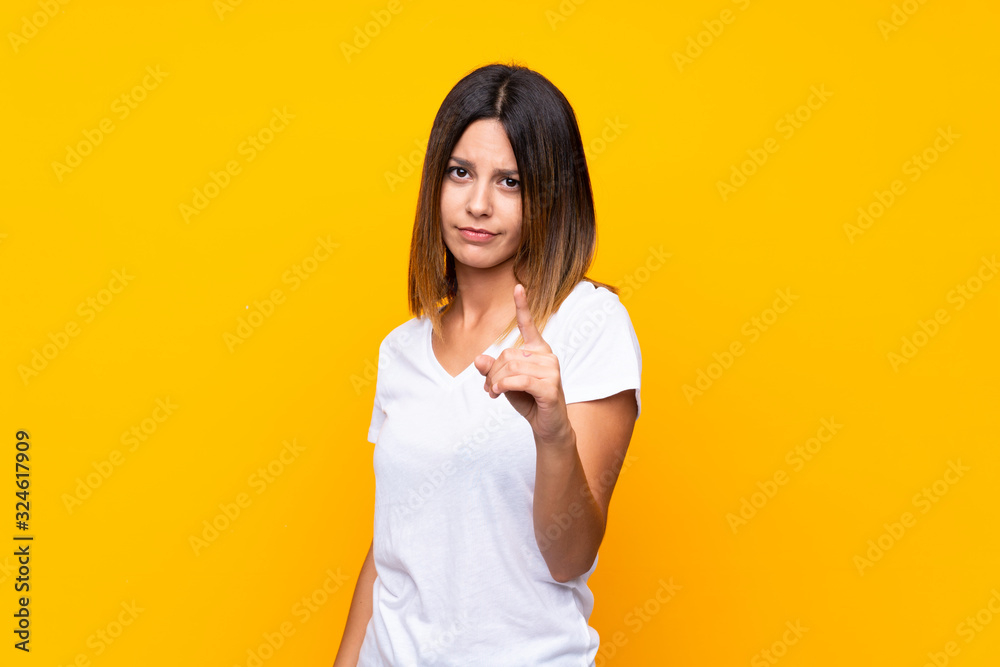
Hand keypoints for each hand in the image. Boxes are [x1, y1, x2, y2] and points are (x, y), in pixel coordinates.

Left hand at [474, 283, 572, 446]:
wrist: (548, 426)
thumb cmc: (528, 400)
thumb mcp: (505, 382)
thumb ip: (493, 369)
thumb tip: (478, 359)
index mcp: (539, 350)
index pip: (529, 325)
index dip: (522, 306)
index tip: (518, 286)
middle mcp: (548, 356)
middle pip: (507, 354)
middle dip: (492, 372)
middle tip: (489, 388)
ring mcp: (552, 371)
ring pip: (511, 368)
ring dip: (495, 382)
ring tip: (493, 393)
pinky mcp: (550, 387)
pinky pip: (519, 380)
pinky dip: (503, 386)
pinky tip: (498, 392)